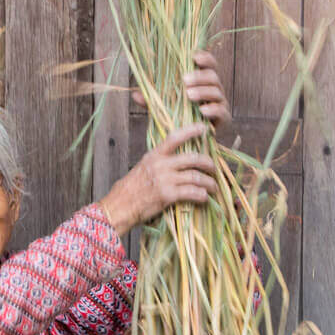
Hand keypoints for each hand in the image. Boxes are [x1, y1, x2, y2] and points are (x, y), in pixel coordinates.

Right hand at [98, 123, 217, 236]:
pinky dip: (202, 195)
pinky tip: (205, 198)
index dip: (191, 131)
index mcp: (154, 155)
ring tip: (213, 187)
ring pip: (196, 177)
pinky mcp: (168, 195)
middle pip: (193, 158)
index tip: (204, 128)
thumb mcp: (142, 168)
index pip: (175, 138)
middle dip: (208, 163)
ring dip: (209, 183)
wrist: (120, 206)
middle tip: (214, 169)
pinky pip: (192, 193)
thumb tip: (174, 160)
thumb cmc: (130, 190)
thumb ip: (158, 162)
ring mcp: (165, 180)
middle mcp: (161, 165)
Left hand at [133, 50, 230, 131]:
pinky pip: (222, 111)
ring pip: (217, 91)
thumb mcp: (165, 107)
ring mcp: (220, 103)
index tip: (193, 56)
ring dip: (203, 91)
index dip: (204, 57)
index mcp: (203, 82)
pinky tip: (202, 110)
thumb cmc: (180, 118)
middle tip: (184, 80)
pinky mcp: (224, 119)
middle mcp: (214, 90)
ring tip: (189, 95)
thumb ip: (153, 100)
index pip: (209, 64)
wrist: (194, 141)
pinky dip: (213, 109)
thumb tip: (135, 94)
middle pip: (213, 76)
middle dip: (199, 76)